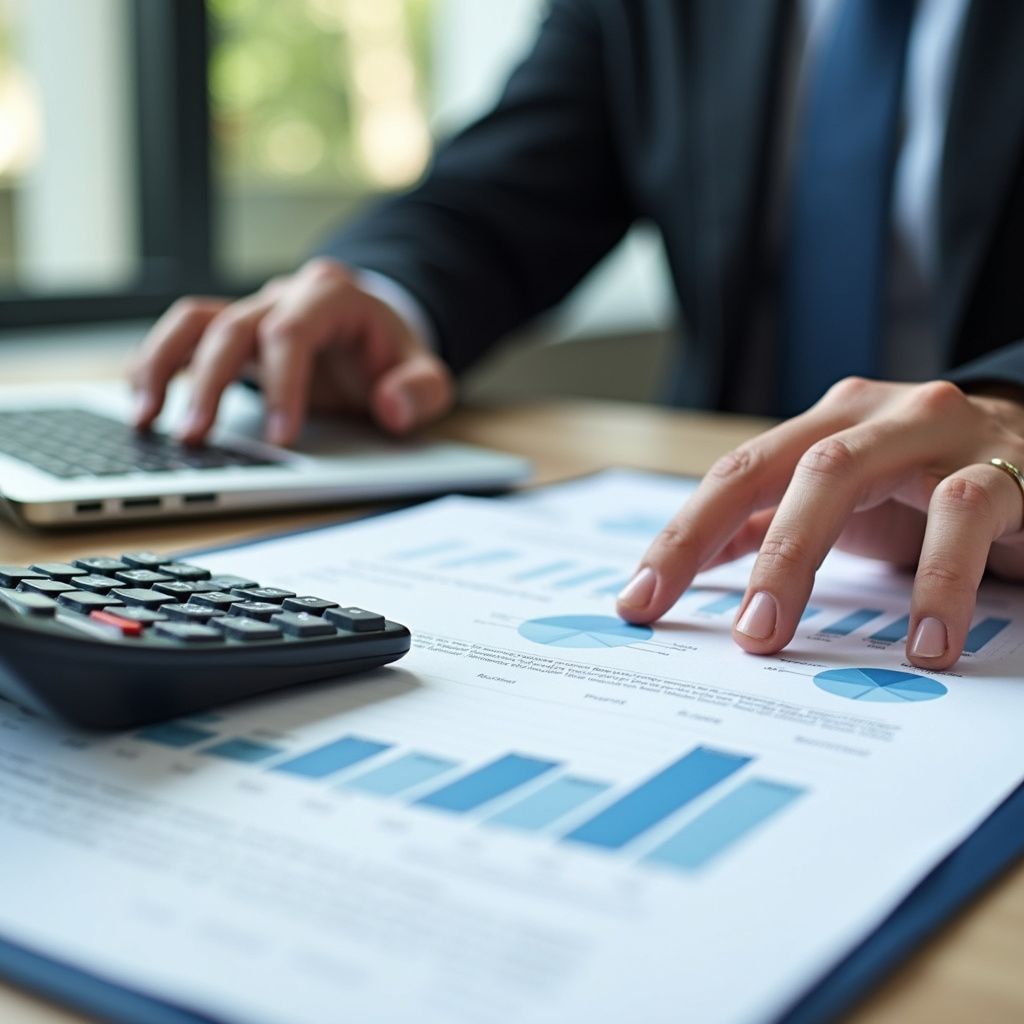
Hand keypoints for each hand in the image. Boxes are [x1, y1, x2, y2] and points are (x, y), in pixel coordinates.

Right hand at [131, 258, 454, 444]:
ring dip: (166, 367)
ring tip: (148, 419)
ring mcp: (253, 310)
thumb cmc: (394, 356)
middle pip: (233, 325)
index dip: (284, 383)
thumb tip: (390, 408)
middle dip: (213, 382)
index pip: (294, 331)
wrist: (376, 332)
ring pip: (194, 321)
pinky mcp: (233, 333)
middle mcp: (285, 296)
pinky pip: (185, 337)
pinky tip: (144, 403)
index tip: (283, 437)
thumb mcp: (427, 374)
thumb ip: (421, 391)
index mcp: (333, 297)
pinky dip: (159, 365)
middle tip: (197, 437)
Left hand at [616, 377, 1023, 669]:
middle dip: (729, 548)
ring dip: (799, 558)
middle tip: (719, 630)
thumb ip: (773, 521)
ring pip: (841, 473)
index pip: (735, 476)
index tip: (638, 600)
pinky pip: (961, 515)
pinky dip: (937, 582)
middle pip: (778, 467)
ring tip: (773, 637)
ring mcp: (931, 431)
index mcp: (822, 426)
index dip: (680, 537)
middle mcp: (867, 417)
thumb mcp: (845, 501)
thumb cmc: (928, 483)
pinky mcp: (1002, 465)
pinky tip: (924, 643)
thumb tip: (690, 562)